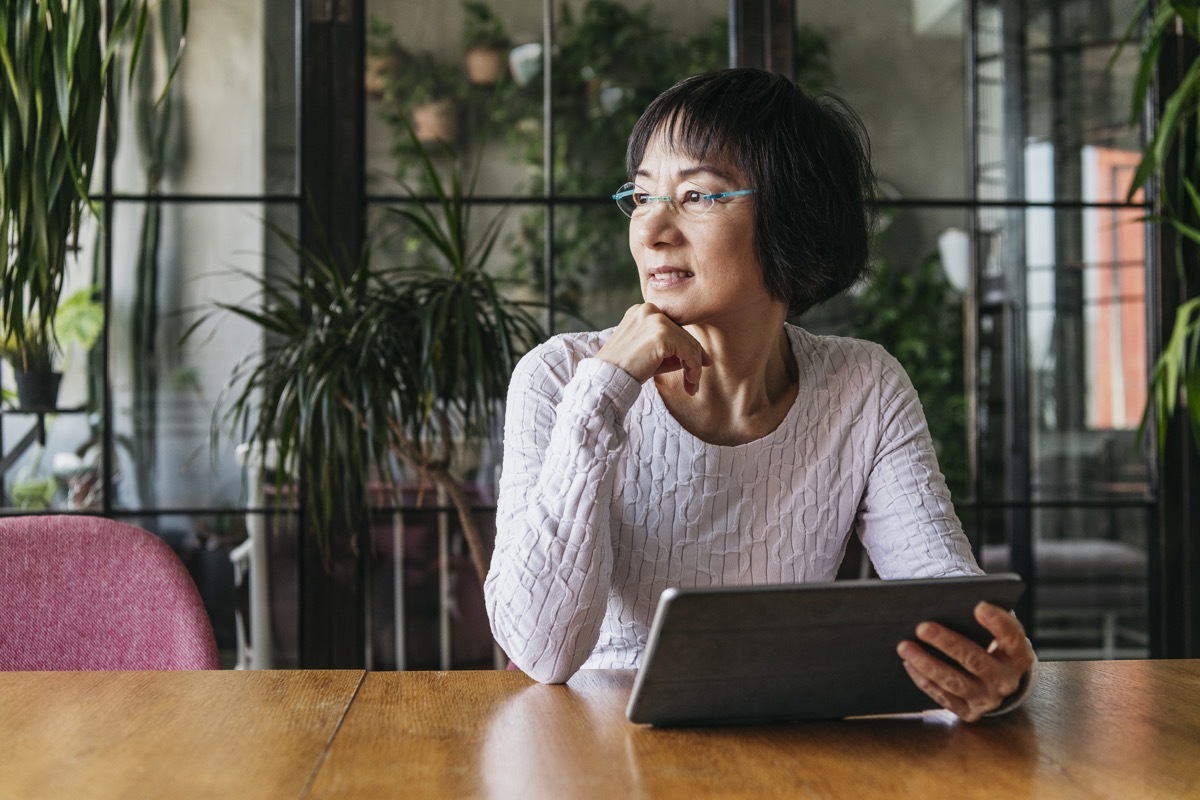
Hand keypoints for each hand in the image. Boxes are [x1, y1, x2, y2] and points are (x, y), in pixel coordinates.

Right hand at [595, 303, 711, 394]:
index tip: (698, 365)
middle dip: (693, 359)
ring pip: (689, 343)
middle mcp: (649, 309)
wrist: (606, 378)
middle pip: (683, 334)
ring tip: (691, 386)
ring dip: (695, 367)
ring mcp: (656, 319)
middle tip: (694, 382)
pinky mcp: (662, 334)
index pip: (673, 328)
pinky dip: (694, 368)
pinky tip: (690, 383)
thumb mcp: (647, 352)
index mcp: (642, 311)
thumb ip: (669, 348)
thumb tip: (699, 356)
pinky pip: (689, 351)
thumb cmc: (625, 369)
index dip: (687, 347)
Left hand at [896, 601, 1034, 721]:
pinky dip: (924, 680)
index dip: (997, 623)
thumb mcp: (1000, 631)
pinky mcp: (970, 712)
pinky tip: (909, 664)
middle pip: (975, 660)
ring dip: (927, 664)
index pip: (1012, 637)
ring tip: (905, 646)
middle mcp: (1006, 680)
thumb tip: (952, 600)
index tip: (979, 606)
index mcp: (1018, 655)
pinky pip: (944, 698)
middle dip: (947, 643)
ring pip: (955, 682)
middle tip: (922, 627)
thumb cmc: (994, 645)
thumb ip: (986, 617)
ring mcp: (988, 699)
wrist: (1000, 680)